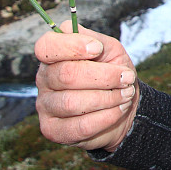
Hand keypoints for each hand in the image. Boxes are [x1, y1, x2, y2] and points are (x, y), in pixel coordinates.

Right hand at [34, 22, 138, 151]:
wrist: (123, 104)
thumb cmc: (112, 72)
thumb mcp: (110, 50)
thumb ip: (96, 40)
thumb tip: (84, 39)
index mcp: (53, 55)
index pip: (46, 46)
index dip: (72, 46)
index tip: (98, 49)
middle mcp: (44, 79)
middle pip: (65, 75)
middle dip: (103, 76)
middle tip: (126, 78)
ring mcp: (45, 105)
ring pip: (72, 102)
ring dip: (107, 98)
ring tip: (126, 94)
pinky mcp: (53, 130)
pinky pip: (77, 127)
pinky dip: (104, 118)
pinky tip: (118, 110)